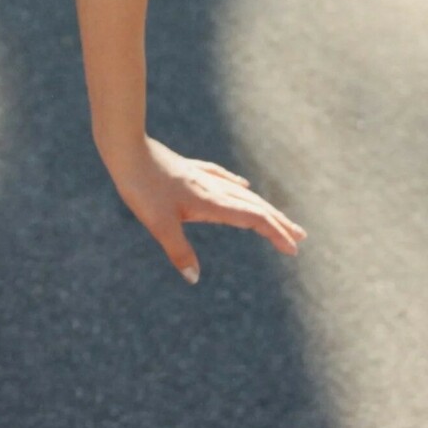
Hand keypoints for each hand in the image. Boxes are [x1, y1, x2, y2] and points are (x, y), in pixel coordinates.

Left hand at [101, 134, 306, 282]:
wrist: (126, 150)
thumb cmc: (142, 187)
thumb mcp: (158, 224)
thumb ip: (178, 251)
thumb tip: (194, 278)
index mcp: (211, 202)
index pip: (253, 219)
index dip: (275, 234)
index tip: (293, 249)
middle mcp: (213, 188)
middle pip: (254, 206)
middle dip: (279, 222)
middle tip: (301, 237)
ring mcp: (202, 177)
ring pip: (241, 194)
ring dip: (263, 207)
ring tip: (278, 217)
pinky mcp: (190, 170)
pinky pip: (222, 179)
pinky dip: (238, 187)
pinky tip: (242, 185)